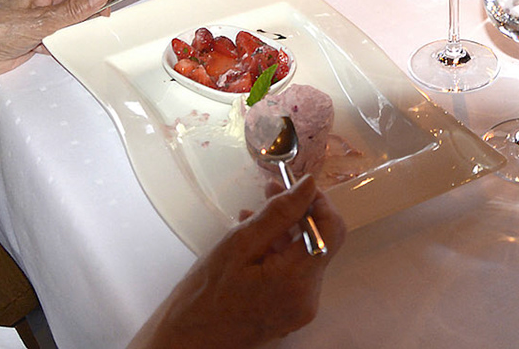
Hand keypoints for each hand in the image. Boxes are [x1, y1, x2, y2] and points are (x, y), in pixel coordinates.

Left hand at [0, 0, 112, 87]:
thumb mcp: (39, 21)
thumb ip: (72, 10)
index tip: (103, 4)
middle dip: (90, 10)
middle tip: (92, 24)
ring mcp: (46, 14)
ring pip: (76, 16)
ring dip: (77, 29)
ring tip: (70, 37)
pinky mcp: (43, 33)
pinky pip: (66, 34)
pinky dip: (66, 42)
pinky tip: (57, 47)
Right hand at [129, 176, 344, 348]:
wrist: (186, 340)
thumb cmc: (203, 298)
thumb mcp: (238, 244)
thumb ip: (278, 213)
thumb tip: (307, 186)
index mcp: (296, 281)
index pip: (332, 230)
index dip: (319, 202)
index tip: (297, 186)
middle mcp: (306, 298)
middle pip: (318, 241)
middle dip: (297, 213)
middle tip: (270, 191)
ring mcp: (300, 308)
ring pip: (304, 255)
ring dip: (284, 231)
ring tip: (251, 217)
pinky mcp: (290, 312)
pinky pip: (293, 273)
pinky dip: (278, 253)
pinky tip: (253, 241)